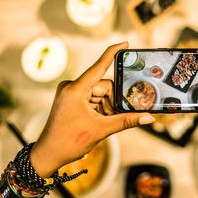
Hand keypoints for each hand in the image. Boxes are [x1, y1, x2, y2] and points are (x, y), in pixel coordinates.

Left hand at [29, 42, 154, 177]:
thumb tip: (149, 118)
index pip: (99, 66)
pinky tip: (99, 120)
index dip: (113, 53)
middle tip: (114, 116)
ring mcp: (71, 92)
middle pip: (104, 86)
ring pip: (100, 93)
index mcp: (76, 89)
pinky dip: (100, 108)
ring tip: (103, 122)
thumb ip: (127, 121)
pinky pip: (93, 98)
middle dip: (113, 101)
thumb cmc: (69, 142)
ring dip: (107, 106)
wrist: (49, 154)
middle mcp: (72, 87)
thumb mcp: (102, 130)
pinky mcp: (71, 99)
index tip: (125, 44)